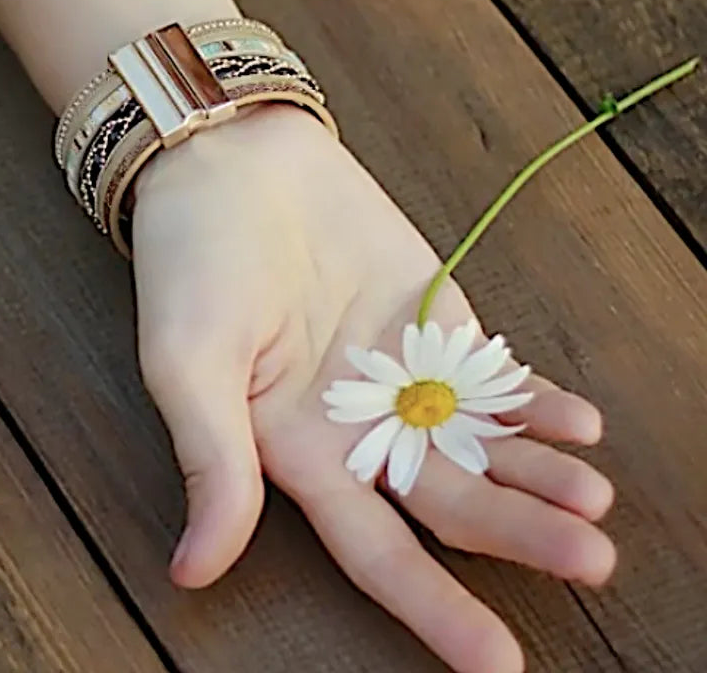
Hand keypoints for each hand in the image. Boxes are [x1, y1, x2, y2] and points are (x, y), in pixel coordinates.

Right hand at [131, 104, 615, 672]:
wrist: (232, 158)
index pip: (374, 549)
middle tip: (590, 562)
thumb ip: (211, 459)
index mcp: (296, 450)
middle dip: (517, 536)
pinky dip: (533, 399)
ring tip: (593, 502)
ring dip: (539, 475)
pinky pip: (491, 370)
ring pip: (482, 441)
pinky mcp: (430, 315)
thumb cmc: (191, 260)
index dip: (433, 607)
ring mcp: (401, 369)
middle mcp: (356, 425)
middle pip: (448, 501)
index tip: (497, 662)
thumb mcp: (187, 362)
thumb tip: (195, 569)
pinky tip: (576, 424)